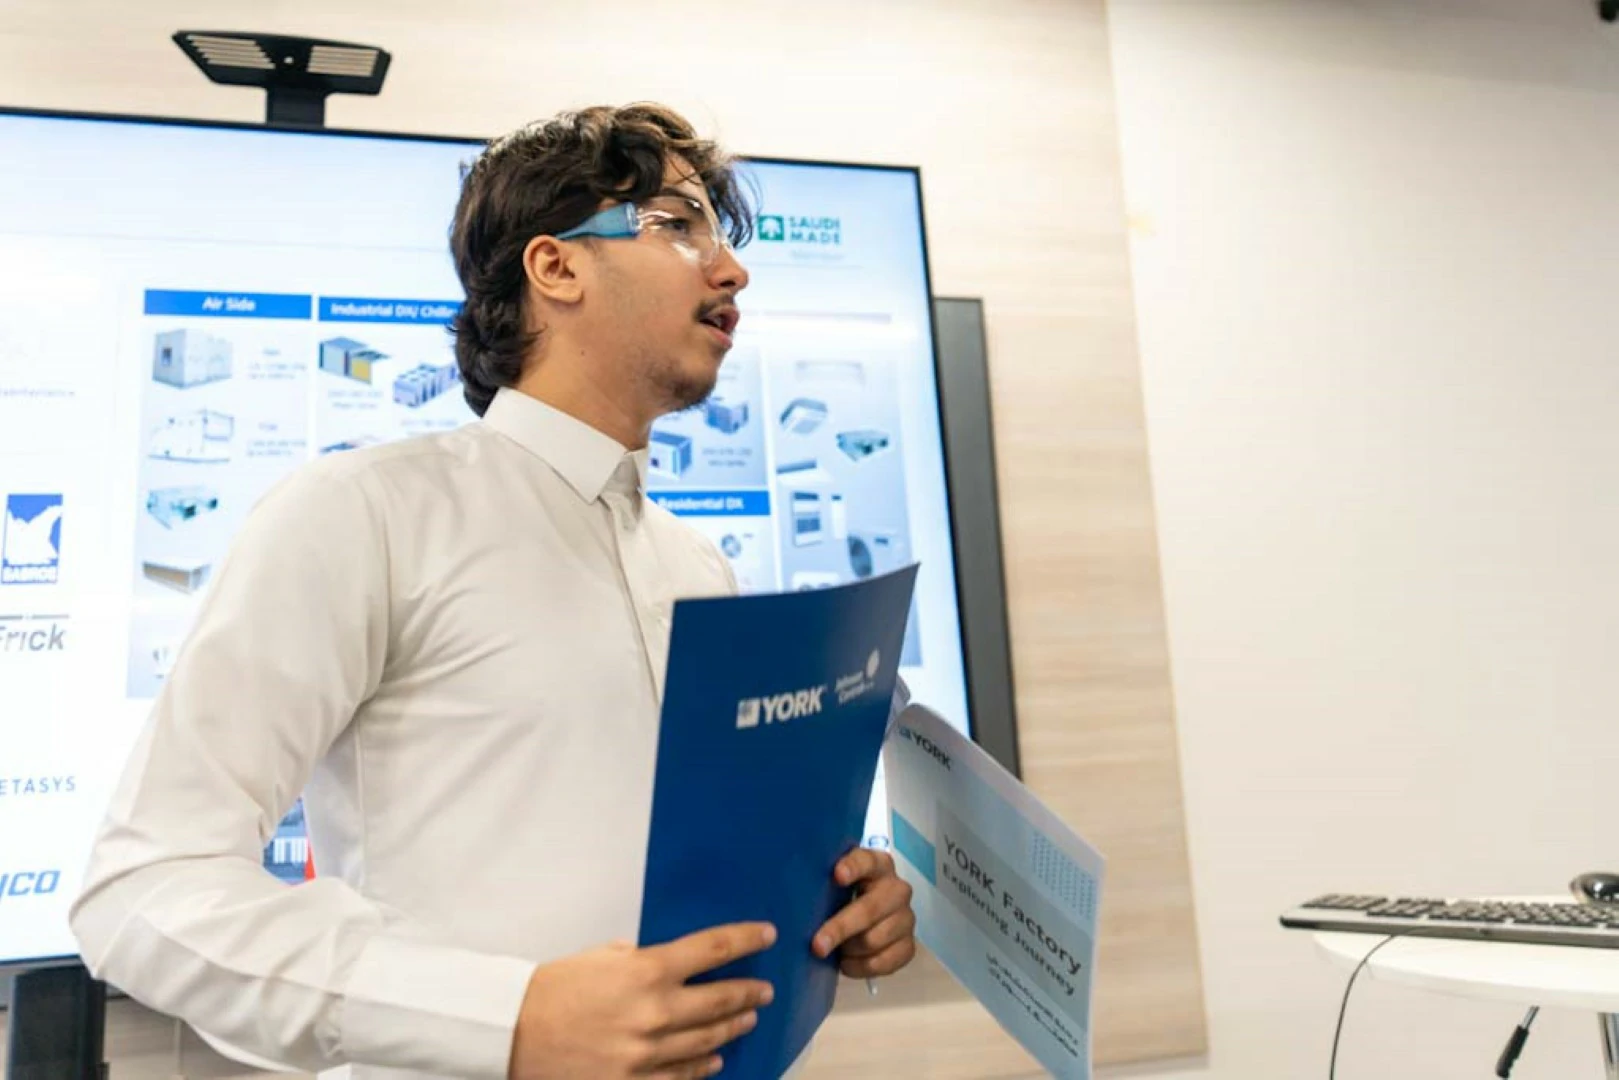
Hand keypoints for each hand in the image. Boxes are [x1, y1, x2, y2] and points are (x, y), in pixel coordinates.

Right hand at [509, 922, 776, 1079]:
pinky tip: (714, 1061)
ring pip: (708, 1041)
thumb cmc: (553, 988)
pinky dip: (702, 1068)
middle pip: (721, 999)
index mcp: (647, 970)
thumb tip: (664, 960)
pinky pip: (681, 1077)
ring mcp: (647, 1053)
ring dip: (732, 1028)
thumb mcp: (601, 956)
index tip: (766, 936)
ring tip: (746, 1019)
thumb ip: (639, 958)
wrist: (512, 1032)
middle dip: (748, 992)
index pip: (714, 948)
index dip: (746, 940)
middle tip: (764, 989)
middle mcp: (656, 1011)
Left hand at [811, 848, 916, 978]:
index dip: (853, 867)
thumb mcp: (833, 884)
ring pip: (874, 940)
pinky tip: (847, 963)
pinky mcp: (908, 945)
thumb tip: (798, 902)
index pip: (867, 861)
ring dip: (849, 949)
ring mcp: (906, 918)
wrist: (867, 919)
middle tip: (817, 945)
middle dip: (841, 928)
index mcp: (878, 865)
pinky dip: (860, 966)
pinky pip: (883, 962)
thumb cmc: (842, 896)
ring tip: (834, 950)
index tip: (837, 875)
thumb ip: (823, 884)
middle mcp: (897, 889)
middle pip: (869, 909)